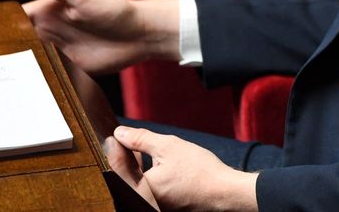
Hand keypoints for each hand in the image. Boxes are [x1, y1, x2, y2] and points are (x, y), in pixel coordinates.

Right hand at [15, 0, 179, 74]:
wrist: (140, 34)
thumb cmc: (112, 8)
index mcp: (49, 11)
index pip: (16, 18)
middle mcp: (50, 31)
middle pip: (19, 43)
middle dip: (2, 53)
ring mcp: (59, 51)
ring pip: (31, 60)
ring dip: (18, 69)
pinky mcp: (70, 68)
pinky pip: (49, 74)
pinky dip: (37, 80)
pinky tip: (22, 92)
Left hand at [113, 126, 258, 211]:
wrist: (224, 190)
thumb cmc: (199, 170)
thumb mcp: (168, 146)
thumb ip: (141, 139)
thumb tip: (120, 134)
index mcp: (141, 190)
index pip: (117, 167)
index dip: (115, 147)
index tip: (116, 134)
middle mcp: (145, 201)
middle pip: (125, 176)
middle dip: (124, 156)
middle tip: (125, 138)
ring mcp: (154, 205)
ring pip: (135, 181)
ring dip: (134, 164)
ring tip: (138, 147)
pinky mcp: (163, 204)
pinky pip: (146, 187)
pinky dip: (145, 173)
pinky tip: (152, 160)